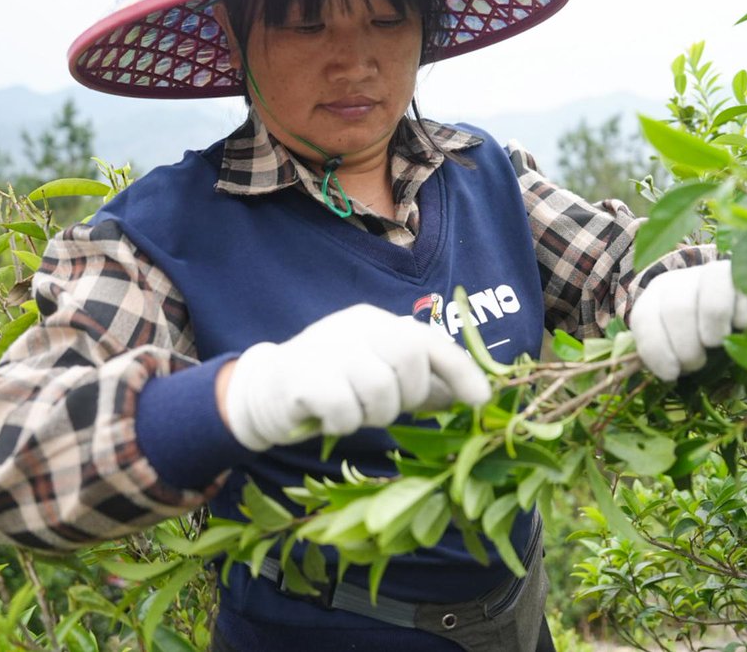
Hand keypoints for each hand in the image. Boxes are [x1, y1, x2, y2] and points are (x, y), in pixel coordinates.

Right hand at [218, 304, 490, 450]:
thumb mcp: (378, 374)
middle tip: (389, 408)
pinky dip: (346, 424)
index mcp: (376, 322)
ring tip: (356, 412)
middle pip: (409, 359)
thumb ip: (418, 379)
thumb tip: (473, 397)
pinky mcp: (303, 378)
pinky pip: (346, 410)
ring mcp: (327, 348)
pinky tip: (330, 418)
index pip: (428, 340)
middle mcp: (354, 327)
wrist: (264, 391)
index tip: (482, 401)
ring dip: (376, 414)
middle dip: (411, 395)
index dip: (461, 371)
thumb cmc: (333, 385)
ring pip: (380, 389)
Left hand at [627, 260, 746, 380]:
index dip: (656, 349)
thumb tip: (667, 372)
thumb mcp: (673, 340)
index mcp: (655, 295)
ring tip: (717, 345)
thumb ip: (663, 350)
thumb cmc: (697, 331)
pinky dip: (743, 324)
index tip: (671, 373)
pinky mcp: (745, 279)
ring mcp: (713, 275)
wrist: (735, 304)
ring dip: (714, 337)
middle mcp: (680, 279)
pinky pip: (745, 305)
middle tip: (697, 363)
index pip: (644, 317)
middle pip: (676, 310)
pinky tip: (741, 327)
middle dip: (687, 348)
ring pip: (712, 307)